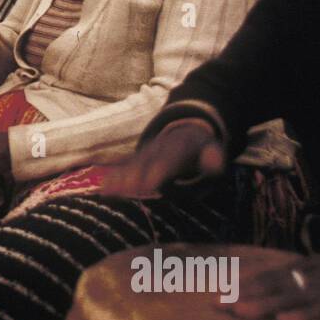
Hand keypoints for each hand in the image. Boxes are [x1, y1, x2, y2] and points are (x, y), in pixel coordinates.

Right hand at [94, 119, 226, 198]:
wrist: (184, 129)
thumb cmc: (199, 146)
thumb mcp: (211, 147)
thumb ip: (213, 156)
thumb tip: (216, 163)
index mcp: (176, 147)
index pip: (167, 160)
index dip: (158, 170)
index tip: (150, 183)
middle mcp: (157, 150)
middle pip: (145, 164)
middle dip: (135, 176)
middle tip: (126, 188)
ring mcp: (146, 155)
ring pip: (131, 167)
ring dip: (120, 178)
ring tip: (107, 190)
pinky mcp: (138, 161)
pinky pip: (125, 169)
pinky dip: (114, 177)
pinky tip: (103, 189)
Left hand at [225, 248, 319, 319]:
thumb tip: (294, 280)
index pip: (277, 273)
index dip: (249, 282)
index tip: (221, 290)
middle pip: (277, 283)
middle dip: (245, 294)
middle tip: (215, 305)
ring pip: (295, 297)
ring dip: (265, 305)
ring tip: (238, 312)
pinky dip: (307, 317)